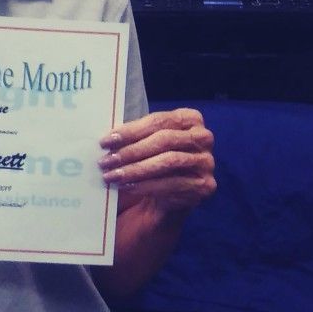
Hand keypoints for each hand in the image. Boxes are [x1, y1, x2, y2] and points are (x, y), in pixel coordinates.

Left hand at [98, 108, 215, 214]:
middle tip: (106, 161)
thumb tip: (108, 139)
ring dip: (135, 170)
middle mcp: (204, 137)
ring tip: (112, 176)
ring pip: (167, 162)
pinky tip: (127, 186)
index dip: (130, 131)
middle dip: (131, 151)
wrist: (172, 193)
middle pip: (164, 140)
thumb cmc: (156, 158)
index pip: (158, 121)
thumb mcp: (148, 141)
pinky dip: (146, 185)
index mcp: (190, 118)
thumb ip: (135, 135)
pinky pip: (172, 184)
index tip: (105, 141)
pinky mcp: (205, 185)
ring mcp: (207, 162)